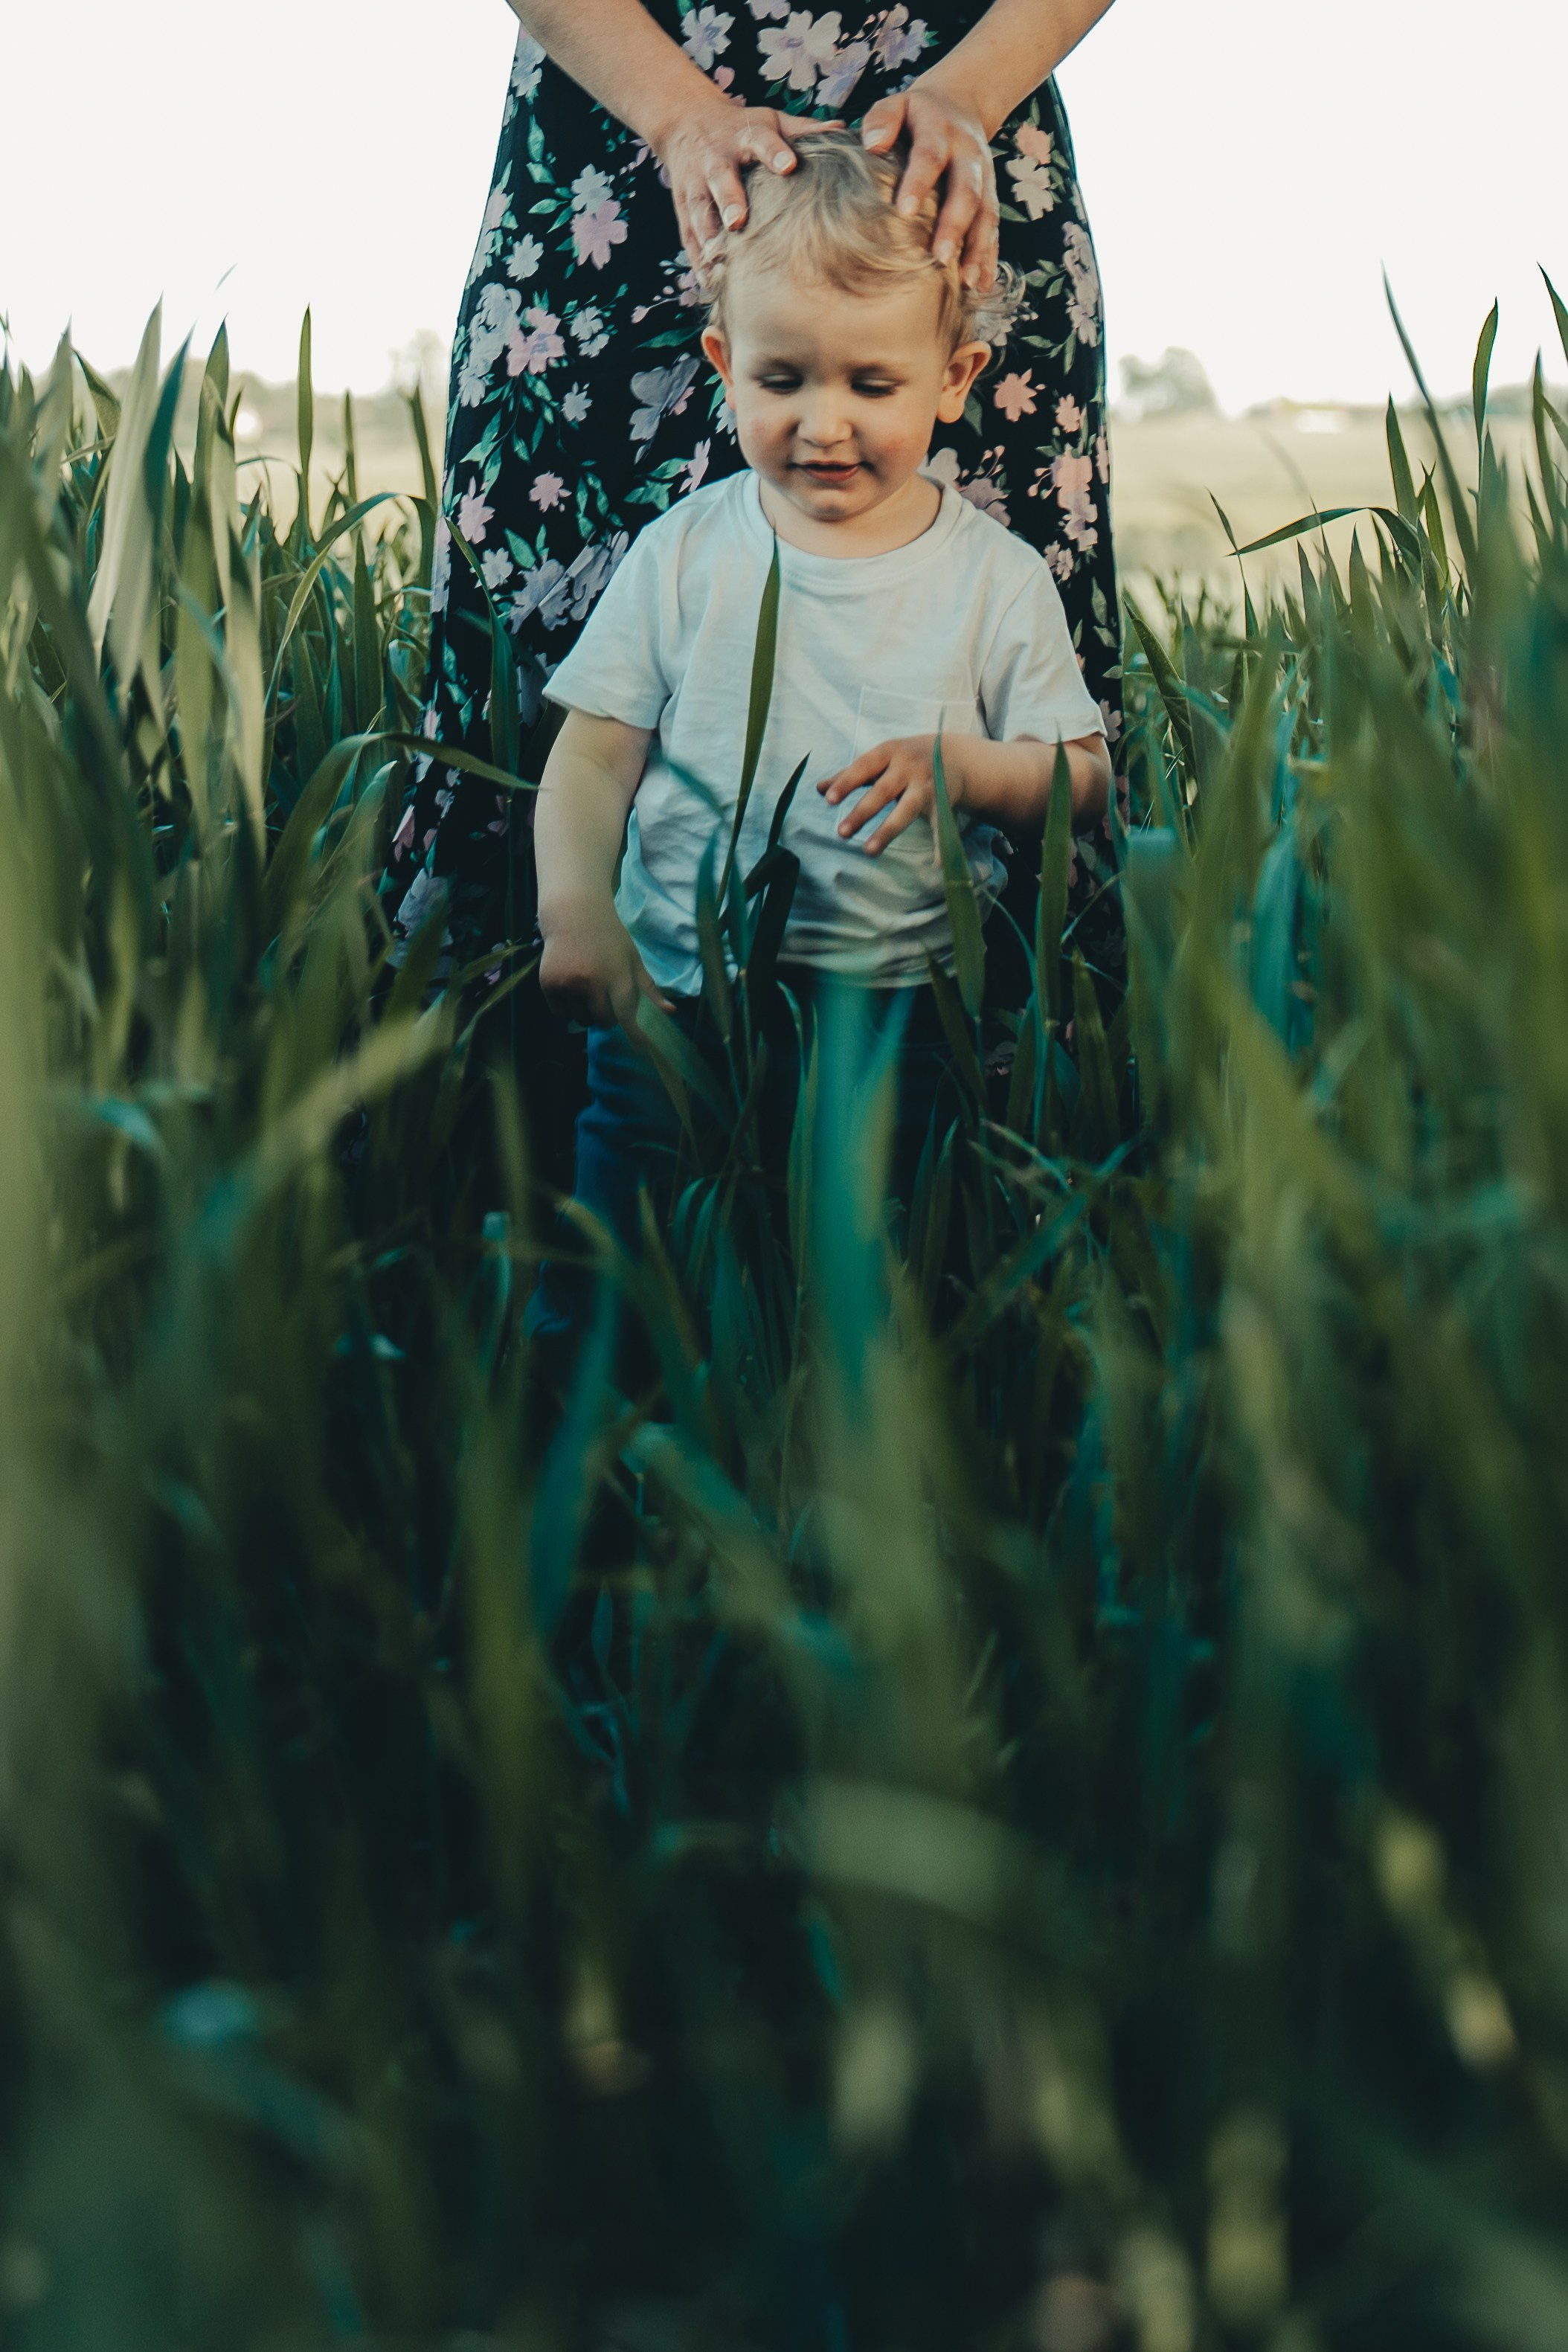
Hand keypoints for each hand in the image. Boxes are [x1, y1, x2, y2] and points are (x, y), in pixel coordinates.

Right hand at [539, 895, 672, 1035]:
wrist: (573, 915)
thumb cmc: (609, 938)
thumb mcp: (633, 959)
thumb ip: (649, 989)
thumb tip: (671, 1013)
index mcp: (617, 975)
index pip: (627, 1014)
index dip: (635, 1034)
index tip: (642, 1047)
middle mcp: (591, 982)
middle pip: (603, 1022)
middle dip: (608, 1017)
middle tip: (606, 999)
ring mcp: (568, 984)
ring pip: (581, 1020)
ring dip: (587, 1013)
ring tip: (586, 990)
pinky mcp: (548, 985)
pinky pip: (561, 1015)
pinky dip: (567, 1009)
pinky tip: (571, 989)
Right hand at [658, 102, 843, 275]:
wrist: (686, 122)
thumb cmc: (740, 128)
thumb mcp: (769, 120)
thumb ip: (801, 129)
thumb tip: (840, 127)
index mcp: (743, 137)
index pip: (760, 141)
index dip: (774, 153)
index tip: (789, 165)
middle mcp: (716, 160)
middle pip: (721, 180)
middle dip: (728, 200)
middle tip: (738, 222)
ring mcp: (696, 185)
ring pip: (700, 212)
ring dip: (708, 236)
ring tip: (719, 261)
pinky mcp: (683, 208)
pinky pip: (689, 236)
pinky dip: (698, 259)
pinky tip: (710, 281)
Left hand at [818, 734, 952, 857]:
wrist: (954, 755)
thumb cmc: (905, 758)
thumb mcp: (881, 758)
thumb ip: (851, 774)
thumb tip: (819, 788)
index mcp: (889, 753)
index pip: (864, 767)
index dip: (846, 782)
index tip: (828, 798)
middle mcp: (909, 767)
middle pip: (883, 791)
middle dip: (862, 812)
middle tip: (841, 833)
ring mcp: (927, 785)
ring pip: (906, 810)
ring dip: (888, 830)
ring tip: (869, 851)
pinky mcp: (942, 803)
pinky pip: (942, 826)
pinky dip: (941, 845)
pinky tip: (937, 865)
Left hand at [860, 82, 998, 291]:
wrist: (961, 104)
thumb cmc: (916, 114)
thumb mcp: (897, 103)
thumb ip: (882, 119)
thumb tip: (872, 144)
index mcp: (941, 131)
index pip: (930, 156)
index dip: (919, 182)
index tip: (904, 211)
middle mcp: (968, 155)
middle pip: (966, 191)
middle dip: (955, 225)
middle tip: (939, 257)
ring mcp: (984, 179)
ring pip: (985, 215)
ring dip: (978, 249)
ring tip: (966, 281)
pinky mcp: (991, 198)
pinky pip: (993, 229)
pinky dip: (989, 258)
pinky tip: (981, 286)